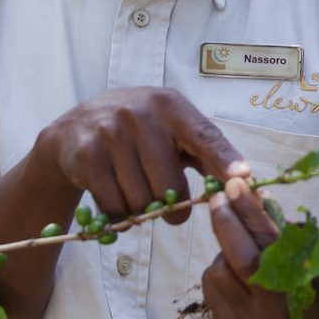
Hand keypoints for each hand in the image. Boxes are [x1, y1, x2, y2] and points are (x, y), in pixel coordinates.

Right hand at [31, 87, 248, 220]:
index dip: (224, 159)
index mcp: (171, 106)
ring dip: (142, 208)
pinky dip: (119, 212)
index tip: (243, 178)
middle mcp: (141, 114)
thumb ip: (206, 151)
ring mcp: (111, 133)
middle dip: (173, 205)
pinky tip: (113, 191)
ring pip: (142, 201)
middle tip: (166, 201)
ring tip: (134, 187)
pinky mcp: (87, 156)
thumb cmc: (139, 132)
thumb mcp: (172, 128)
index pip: (204, 136)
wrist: (75, 128)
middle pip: (171, 186)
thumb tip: (244, 180)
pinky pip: (115, 206)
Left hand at [201, 177, 293, 318]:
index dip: (250, 211)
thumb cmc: (300, 264)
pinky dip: (218, 269)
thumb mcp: (299, 240)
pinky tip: (234, 273)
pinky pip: (210, 286)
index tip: (235, 184)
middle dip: (226, 222)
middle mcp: (276, 313)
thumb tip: (245, 189)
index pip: (269, 243)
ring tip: (241, 252)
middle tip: (218, 195)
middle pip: (241, 261)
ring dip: (223, 251)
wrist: (299, 310)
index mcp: (301, 287)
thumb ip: (274, 220)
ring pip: (220, 272)